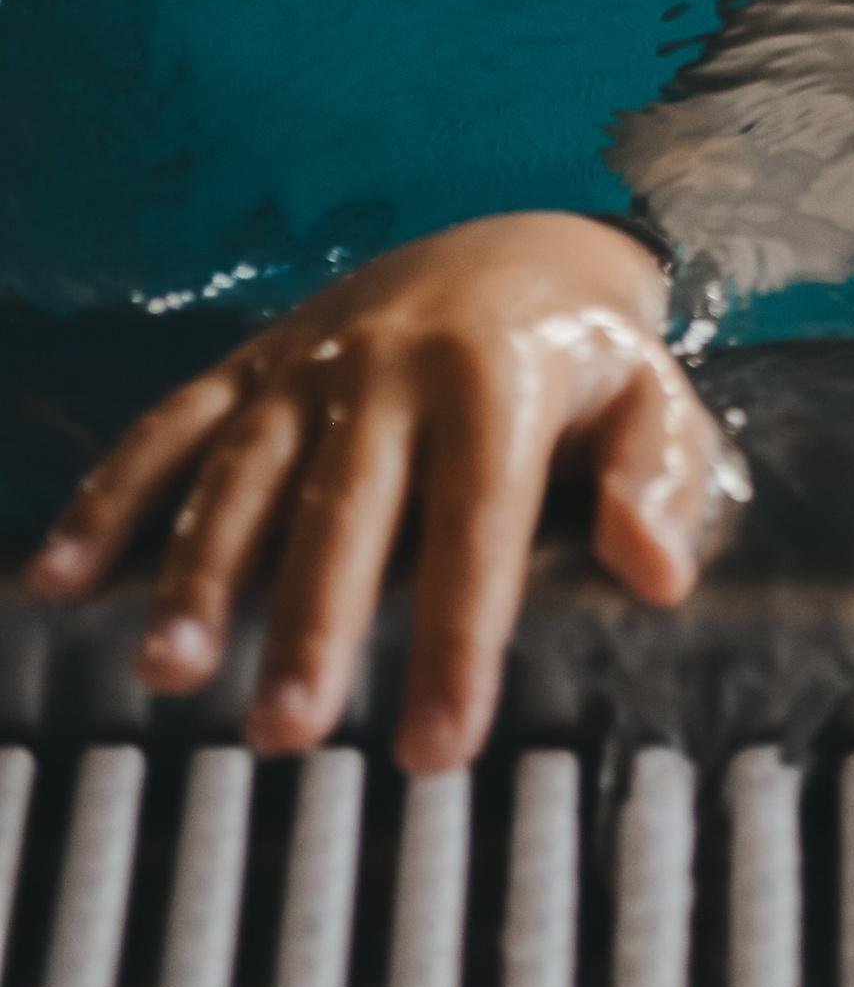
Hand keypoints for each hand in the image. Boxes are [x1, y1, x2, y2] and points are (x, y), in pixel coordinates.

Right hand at [22, 215, 727, 771]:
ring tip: (169, 670)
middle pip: (346, 506)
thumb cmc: (588, 357)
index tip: (437, 746)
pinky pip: (172, 427)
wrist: (522, 240)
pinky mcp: (252, 364)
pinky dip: (112, 499)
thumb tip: (655, 572)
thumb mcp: (653, 397)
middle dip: (313, 620)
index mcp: (499, 376)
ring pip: (244, 470)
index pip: (477, 522)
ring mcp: (311, 361)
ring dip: (200, 568)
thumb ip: (659, 480)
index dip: (458, 637)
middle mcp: (394, 363)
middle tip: (286, 730)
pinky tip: (60, 581)